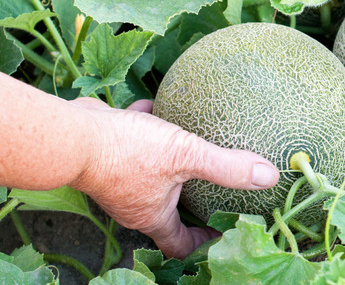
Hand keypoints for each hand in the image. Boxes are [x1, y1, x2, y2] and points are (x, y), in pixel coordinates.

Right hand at [67, 97, 278, 258]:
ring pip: (149, 174)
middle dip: (190, 203)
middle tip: (213, 190)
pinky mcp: (106, 153)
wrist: (70, 133)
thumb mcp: (186, 155)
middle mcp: (132, 203)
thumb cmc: (126, 151)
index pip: (180, 244)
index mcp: (152, 214)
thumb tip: (268, 176)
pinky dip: (146, 128)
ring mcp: (117, 179)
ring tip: (191, 150)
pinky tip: (158, 107)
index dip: (203, 243)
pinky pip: (132, 142)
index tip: (223, 232)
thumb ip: (227, 166)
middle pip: (166, 212)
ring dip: (170, 164)